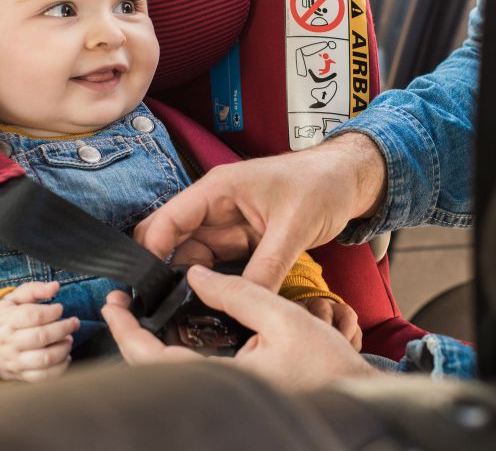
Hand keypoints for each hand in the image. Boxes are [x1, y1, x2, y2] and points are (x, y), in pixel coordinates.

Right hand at [0, 281, 78, 381]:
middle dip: (64, 328)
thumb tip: (55, 286)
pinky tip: (65, 356)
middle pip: (41, 337)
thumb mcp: (12, 299)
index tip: (59, 308)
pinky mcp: (20, 375)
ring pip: (44, 359)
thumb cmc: (3, 318)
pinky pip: (42, 377)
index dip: (51, 312)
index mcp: (6, 320)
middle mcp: (9, 342)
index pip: (32, 316)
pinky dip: (59, 368)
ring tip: (68, 339)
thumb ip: (34, 290)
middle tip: (74, 322)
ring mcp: (14, 361)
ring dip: (63, 348)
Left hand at [102, 266, 379, 390]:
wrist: (356, 396)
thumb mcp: (284, 317)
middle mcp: (218, 393)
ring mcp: (224, 396)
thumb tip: (196, 274)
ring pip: (170, 374)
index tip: (113, 305)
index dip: (127, 331)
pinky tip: (176, 330)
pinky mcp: (233, 395)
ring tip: (142, 312)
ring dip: (150, 345)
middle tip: (120, 305)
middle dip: (131, 337)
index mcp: (224, 380)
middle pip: (154, 371)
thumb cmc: (328, 364)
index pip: (155, 360)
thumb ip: (238, 293)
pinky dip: (174, 352)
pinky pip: (191, 375)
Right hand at [134, 133, 386, 290]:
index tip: (146, 289)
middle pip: (173, 243)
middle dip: (165, 274)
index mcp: (218, 190)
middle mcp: (216, 207)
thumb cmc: (321, 185)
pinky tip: (215, 306)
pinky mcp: (243, 241)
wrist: (349, 180)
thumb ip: (267, 267)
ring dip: (192, 284)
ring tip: (189, 315)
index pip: (168, 221)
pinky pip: (219, 266)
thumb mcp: (294, 228)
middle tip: (164, 311)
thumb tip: (244, 302)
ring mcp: (228, 225)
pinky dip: (216, 285)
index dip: (151, 253)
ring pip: (194, 259)